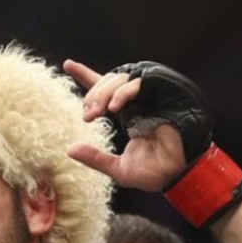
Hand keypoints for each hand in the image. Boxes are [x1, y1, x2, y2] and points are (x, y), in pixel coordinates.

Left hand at [63, 59, 185, 190]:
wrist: (173, 178)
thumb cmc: (150, 174)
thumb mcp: (116, 168)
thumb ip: (94, 158)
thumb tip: (70, 150)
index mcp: (127, 114)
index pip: (105, 88)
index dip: (86, 75)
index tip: (68, 65)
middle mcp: (137, 104)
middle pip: (110, 81)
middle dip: (94, 93)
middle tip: (88, 115)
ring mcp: (149, 100)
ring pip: (123, 79)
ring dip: (104, 92)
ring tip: (95, 112)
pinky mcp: (162, 99)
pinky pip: (140, 84)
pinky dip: (123, 92)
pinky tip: (113, 108)